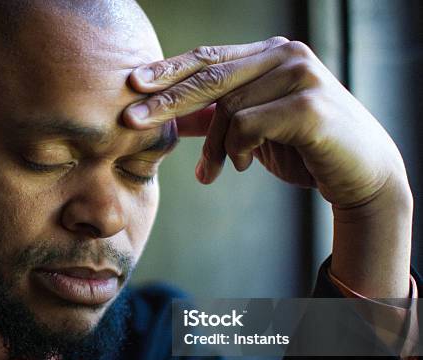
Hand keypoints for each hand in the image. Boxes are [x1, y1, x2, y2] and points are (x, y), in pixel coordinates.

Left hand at [122, 37, 409, 210]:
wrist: (358, 174)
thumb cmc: (302, 149)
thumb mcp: (253, 130)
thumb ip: (218, 118)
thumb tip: (172, 121)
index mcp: (269, 55)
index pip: (209, 58)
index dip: (169, 70)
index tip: (133, 83)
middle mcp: (284, 55)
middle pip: (210, 75)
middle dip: (166, 100)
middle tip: (131, 120)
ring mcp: (299, 75)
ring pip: (228, 107)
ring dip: (214, 147)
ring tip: (214, 171)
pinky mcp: (308, 104)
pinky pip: (247, 125)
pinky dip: (237, 150)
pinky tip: (244, 164)